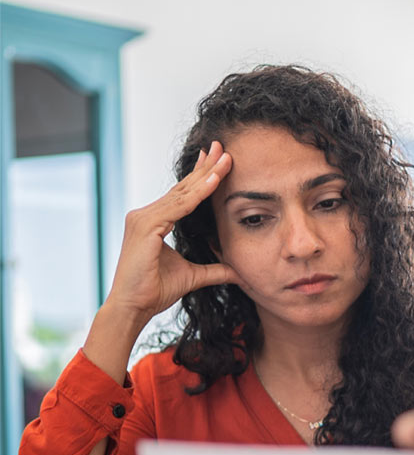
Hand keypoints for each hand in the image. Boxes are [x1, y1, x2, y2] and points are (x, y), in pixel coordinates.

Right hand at [103, 140, 238, 330]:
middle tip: (223, 147)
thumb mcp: (193, 276)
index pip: (182, 194)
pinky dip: (197, 194)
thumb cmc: (155, 291)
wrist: (133, 307)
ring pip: (182, 193)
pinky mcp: (145, 226)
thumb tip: (238, 272)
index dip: (201, 177)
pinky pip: (178, 206)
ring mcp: (143, 218)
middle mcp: (145, 214)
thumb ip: (215, 270)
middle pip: (182, 187)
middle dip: (205, 167)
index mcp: (154, 221)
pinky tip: (214, 181)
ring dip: (206, 175)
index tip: (217, 160)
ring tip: (226, 158)